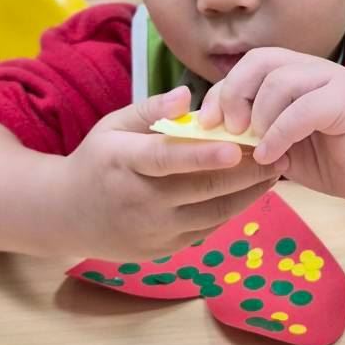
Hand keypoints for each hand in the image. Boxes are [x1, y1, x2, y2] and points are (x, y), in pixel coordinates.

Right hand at [55, 86, 284, 258]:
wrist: (66, 216)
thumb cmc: (97, 161)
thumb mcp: (112, 127)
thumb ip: (150, 109)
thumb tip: (186, 95)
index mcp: (123, 162)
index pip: (167, 159)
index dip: (203, 156)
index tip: (237, 148)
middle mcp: (139, 201)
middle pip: (201, 188)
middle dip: (246, 172)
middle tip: (279, 153)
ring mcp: (153, 231)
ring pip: (213, 214)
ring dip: (248, 193)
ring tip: (275, 171)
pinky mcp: (165, 250)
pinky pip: (207, 229)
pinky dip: (232, 210)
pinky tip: (252, 191)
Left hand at [199, 49, 344, 206]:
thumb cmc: (328, 159)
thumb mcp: (279, 144)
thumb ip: (251, 132)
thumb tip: (209, 133)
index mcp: (294, 72)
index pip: (248, 65)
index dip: (222, 90)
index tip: (206, 124)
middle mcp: (312, 68)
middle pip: (260, 61)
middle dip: (234, 95)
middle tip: (229, 130)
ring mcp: (333, 80)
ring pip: (280, 81)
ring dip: (258, 116)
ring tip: (254, 147)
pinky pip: (304, 109)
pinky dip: (280, 134)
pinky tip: (272, 157)